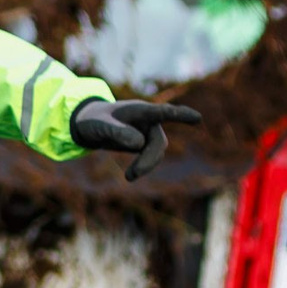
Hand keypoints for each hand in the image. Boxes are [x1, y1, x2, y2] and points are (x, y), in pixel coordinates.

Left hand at [71, 98, 201, 181]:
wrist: (89, 124)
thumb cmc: (94, 120)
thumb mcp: (100, 126)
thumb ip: (117, 132)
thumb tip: (139, 144)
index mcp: (139, 110)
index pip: (163, 112)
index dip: (180, 115)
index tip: (197, 118)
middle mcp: (148, 119)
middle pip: (159, 141)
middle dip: (149, 159)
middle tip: (130, 176)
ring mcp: (148, 131)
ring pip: (157, 151)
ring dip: (146, 165)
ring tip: (128, 177)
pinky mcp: (145, 142)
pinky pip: (150, 156)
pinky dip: (143, 166)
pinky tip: (130, 175)